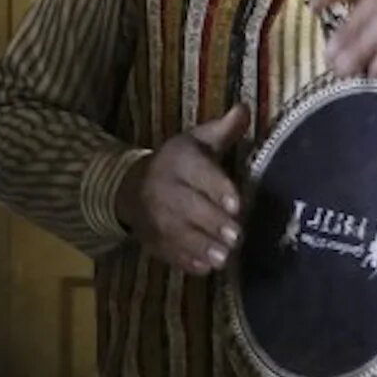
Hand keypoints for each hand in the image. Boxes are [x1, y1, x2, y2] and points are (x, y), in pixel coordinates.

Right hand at [113, 104, 248, 275]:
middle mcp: (161, 187)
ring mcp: (153, 217)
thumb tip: (245, 108)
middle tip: (236, 235)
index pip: (197, 172)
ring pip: (177, 233)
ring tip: (223, 256)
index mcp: (176, 159)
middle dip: (211, 221)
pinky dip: (186, 261)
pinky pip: (167, 253)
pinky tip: (205, 267)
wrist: (131, 187)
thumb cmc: (178, 164)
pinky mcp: (152, 241)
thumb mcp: (198, 142)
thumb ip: (224, 130)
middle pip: (186, 206)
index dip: (216, 187)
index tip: (236, 203)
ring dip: (200, 246)